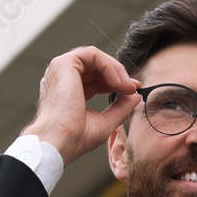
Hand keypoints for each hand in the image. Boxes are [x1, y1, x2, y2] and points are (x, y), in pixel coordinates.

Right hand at [21, 47, 141, 165]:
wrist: (60, 141)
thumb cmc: (76, 137)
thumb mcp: (105, 122)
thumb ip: (120, 108)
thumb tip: (135, 96)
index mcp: (70, 92)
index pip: (97, 79)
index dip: (117, 81)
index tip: (133, 89)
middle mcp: (64, 78)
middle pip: (97, 66)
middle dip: (119, 75)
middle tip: (133, 87)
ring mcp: (62, 69)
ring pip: (96, 57)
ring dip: (116, 70)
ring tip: (127, 86)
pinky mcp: (64, 63)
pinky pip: (93, 54)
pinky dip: (109, 66)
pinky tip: (117, 82)